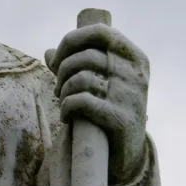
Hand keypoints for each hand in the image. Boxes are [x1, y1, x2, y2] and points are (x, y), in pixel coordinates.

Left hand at [45, 24, 148, 184]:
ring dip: (63, 90)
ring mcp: (131, 96)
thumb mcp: (101, 83)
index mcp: (135, 58)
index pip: (100, 32)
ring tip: (63, 100)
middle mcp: (137, 74)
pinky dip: (66, 107)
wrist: (129, 154)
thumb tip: (48, 52)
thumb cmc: (110, 110)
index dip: (72, 40)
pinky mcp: (121, 119)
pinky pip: (81, 102)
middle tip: (57, 86)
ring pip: (81, 78)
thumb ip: (76, 65)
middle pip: (85, 56)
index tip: (57, 58)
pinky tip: (66, 116)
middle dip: (62, 70)